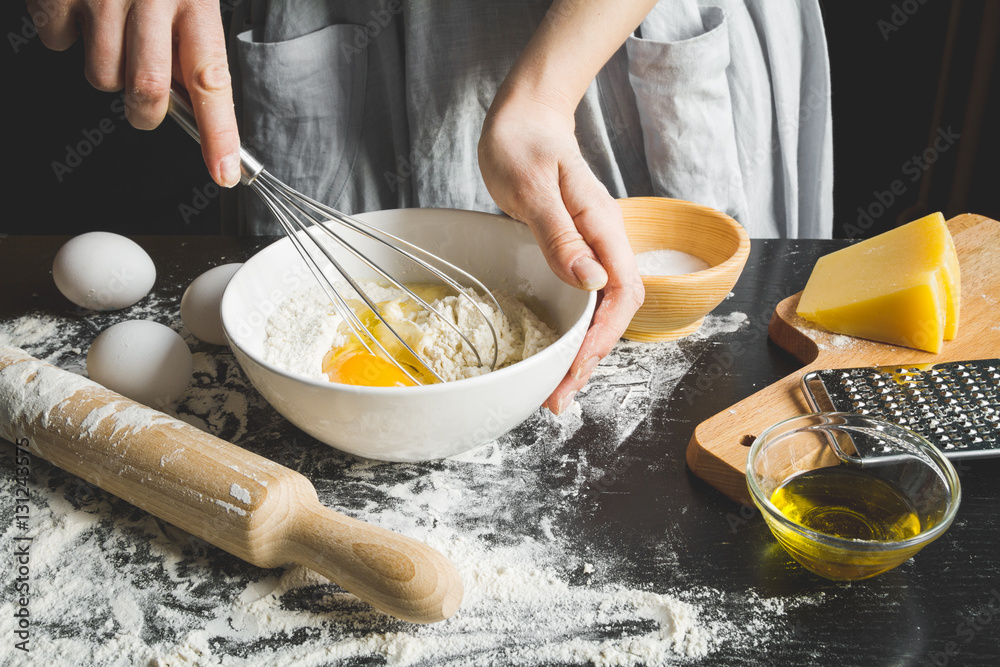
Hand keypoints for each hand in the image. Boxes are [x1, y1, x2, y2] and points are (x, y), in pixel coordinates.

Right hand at [29, 0, 239, 186]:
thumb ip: (191, 37)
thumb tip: (194, 98)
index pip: (213, 80)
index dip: (220, 133)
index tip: (226, 172)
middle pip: (148, 92)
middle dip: (147, 112)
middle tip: (148, 100)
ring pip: (102, 76)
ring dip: (107, 67)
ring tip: (112, 27)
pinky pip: (60, 44)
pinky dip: (68, 35)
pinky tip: (80, 7)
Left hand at [479, 94, 643, 414]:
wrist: (524, 116)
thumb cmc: (524, 143)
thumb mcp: (534, 187)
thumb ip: (561, 235)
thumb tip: (592, 284)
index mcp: (603, 230)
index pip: (621, 297)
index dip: (601, 339)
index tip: (574, 369)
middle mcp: (603, 244)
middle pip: (613, 314)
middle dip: (590, 359)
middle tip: (559, 397)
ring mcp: (589, 248)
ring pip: (597, 311)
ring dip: (580, 351)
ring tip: (556, 387)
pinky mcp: (570, 250)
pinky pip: (579, 299)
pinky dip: (569, 331)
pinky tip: (554, 350)